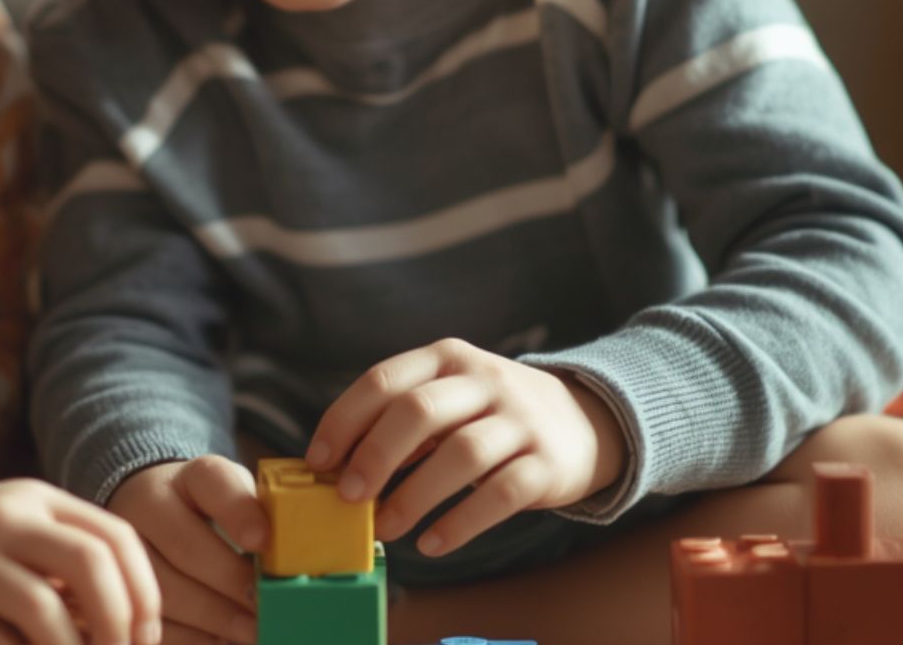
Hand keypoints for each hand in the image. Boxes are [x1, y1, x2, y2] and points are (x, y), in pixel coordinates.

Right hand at [0, 454, 160, 644]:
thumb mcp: (5, 527)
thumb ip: (59, 558)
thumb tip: (122, 622)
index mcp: (32, 498)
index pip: (117, 538)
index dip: (145, 593)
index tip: (145, 637)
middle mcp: (4, 520)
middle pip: (94, 568)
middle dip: (124, 627)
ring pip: (49, 615)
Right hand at [108, 457, 269, 644]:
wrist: (150, 514)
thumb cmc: (209, 513)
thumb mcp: (234, 498)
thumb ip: (263, 515)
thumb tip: (296, 555)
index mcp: (189, 476)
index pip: (213, 480)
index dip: (239, 511)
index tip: (262, 541)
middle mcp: (148, 503)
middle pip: (186, 546)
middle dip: (230, 583)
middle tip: (265, 609)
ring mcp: (123, 546)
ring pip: (164, 588)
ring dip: (213, 618)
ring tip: (250, 633)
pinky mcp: (115, 584)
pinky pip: (151, 618)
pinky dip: (191, 637)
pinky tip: (221, 639)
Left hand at [306, 338, 624, 556]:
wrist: (584, 422)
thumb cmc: (489, 416)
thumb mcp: (448, 399)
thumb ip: (397, 423)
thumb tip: (334, 469)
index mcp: (446, 359)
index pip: (383, 380)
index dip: (344, 421)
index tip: (317, 462)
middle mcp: (484, 381)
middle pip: (419, 410)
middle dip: (375, 454)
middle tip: (348, 496)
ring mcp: (520, 420)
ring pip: (461, 454)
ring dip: (414, 496)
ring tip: (385, 529)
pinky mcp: (547, 464)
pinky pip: (500, 495)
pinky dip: (460, 523)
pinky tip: (431, 543)